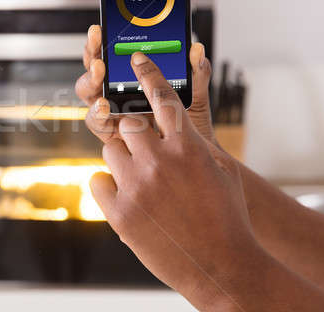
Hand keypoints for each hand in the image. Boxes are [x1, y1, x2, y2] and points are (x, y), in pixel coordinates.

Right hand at [75, 25, 215, 144]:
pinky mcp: (111, 136)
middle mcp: (117, 94)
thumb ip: (197, 74)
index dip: (100, 42)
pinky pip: (97, 121)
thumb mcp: (195, 96)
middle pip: (94, 71)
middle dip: (91, 57)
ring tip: (99, 72)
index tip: (99, 30)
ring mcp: (111, 114)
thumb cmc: (191, 128)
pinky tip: (103, 105)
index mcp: (132, 80)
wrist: (196, 161)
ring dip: (90, 81)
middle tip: (98, 50)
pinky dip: (96, 112)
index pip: (111, 55)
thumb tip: (196, 49)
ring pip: (89, 94)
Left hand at [90, 52, 257, 309]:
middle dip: (132, 132)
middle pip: (127, 123)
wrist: (222, 265)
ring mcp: (136, 186)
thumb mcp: (221, 169)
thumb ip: (193, 142)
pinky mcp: (119, 212)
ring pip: (109, 149)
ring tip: (138, 176)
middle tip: (141, 147)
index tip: (135, 58)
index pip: (162, 96)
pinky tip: (124, 196)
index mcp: (187, 145)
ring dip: (121, 157)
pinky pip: (96, 180)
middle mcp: (158, 160)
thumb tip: (170, 126)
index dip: (148, 73)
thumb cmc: (227, 215)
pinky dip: (107, 184)